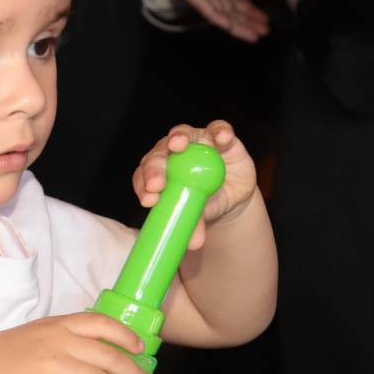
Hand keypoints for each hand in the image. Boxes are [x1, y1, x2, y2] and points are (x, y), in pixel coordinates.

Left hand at [132, 120, 259, 250]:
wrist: (230, 197)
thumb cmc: (203, 204)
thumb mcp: (196, 214)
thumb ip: (192, 223)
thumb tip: (193, 243)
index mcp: (157, 173)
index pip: (144, 175)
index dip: (143, 185)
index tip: (148, 201)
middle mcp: (172, 153)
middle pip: (158, 153)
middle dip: (155, 167)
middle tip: (158, 184)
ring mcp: (196, 142)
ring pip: (182, 134)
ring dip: (178, 137)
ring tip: (178, 145)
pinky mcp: (221, 138)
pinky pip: (219, 129)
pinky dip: (220, 132)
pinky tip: (221, 139)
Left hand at [159, 0, 266, 41]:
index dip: (248, 5)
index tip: (265, 17)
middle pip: (226, 2)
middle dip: (245, 18)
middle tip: (263, 31)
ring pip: (215, 6)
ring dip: (234, 22)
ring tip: (253, 35)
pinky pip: (200, 1)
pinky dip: (216, 15)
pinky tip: (232, 27)